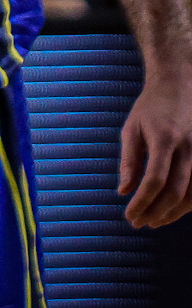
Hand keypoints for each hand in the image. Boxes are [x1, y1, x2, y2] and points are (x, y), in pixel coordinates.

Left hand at [119, 68, 191, 226]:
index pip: (155, 180)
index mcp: (165, 138)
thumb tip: (123, 192)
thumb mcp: (132, 128)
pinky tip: (173, 210)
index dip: (142, 202)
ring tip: (154, 221)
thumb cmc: (151, 107)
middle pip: (176, 191)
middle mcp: (188, 147)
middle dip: (156, 212)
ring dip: (174, 214)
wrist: (180, 84)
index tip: (129, 215)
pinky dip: (188, 204)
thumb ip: (129, 160)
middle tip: (139, 223)